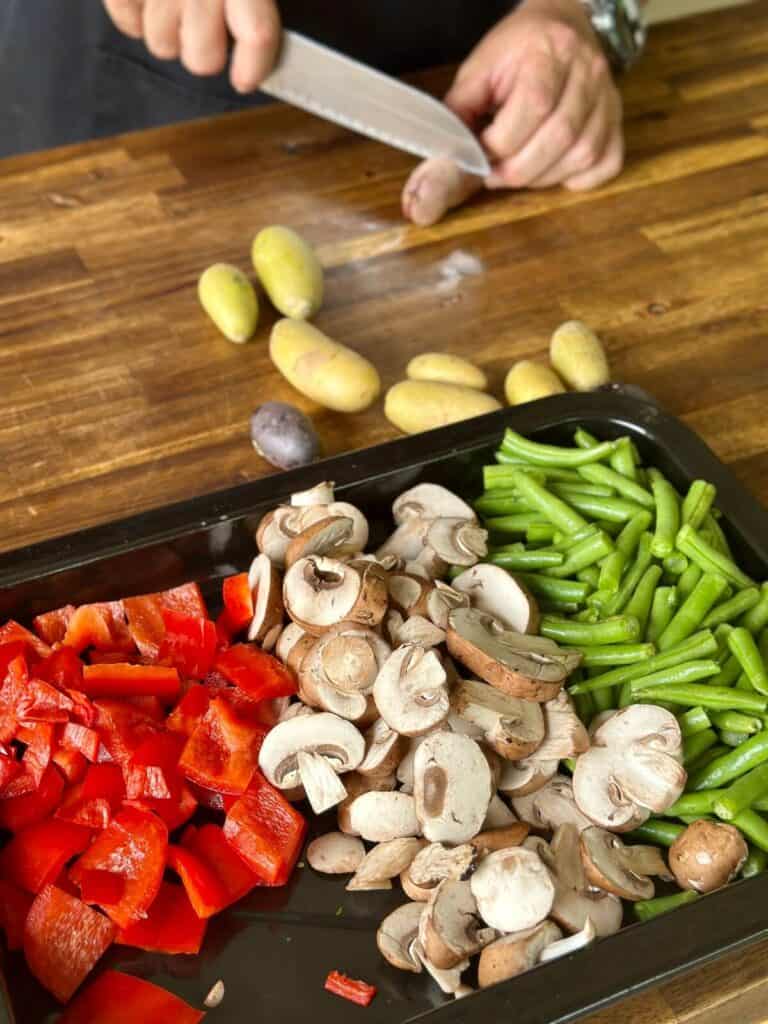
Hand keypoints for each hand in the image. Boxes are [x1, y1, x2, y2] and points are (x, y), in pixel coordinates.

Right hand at [102, 0, 280, 92]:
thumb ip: (254, 8)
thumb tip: (261, 50)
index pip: (257, 34)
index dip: (255, 67)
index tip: (246, 79)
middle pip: (203, 59)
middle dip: (205, 55)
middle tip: (208, 32)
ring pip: (162, 45)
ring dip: (170, 33)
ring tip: (176, 5)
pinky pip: (127, 21)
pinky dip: (135, 17)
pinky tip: (148, 0)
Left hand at [402, 0, 622, 224]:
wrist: (563, 23)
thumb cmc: (514, 52)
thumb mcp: (478, 72)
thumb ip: (457, 118)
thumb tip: (435, 173)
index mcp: (549, 51)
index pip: (532, 107)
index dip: (500, 144)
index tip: (480, 153)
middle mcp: (587, 72)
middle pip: (559, 137)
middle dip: (518, 169)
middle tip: (494, 174)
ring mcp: (608, 98)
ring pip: (583, 154)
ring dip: (543, 177)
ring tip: (518, 171)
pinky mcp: (617, 121)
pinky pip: (607, 163)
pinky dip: (579, 179)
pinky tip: (553, 170)